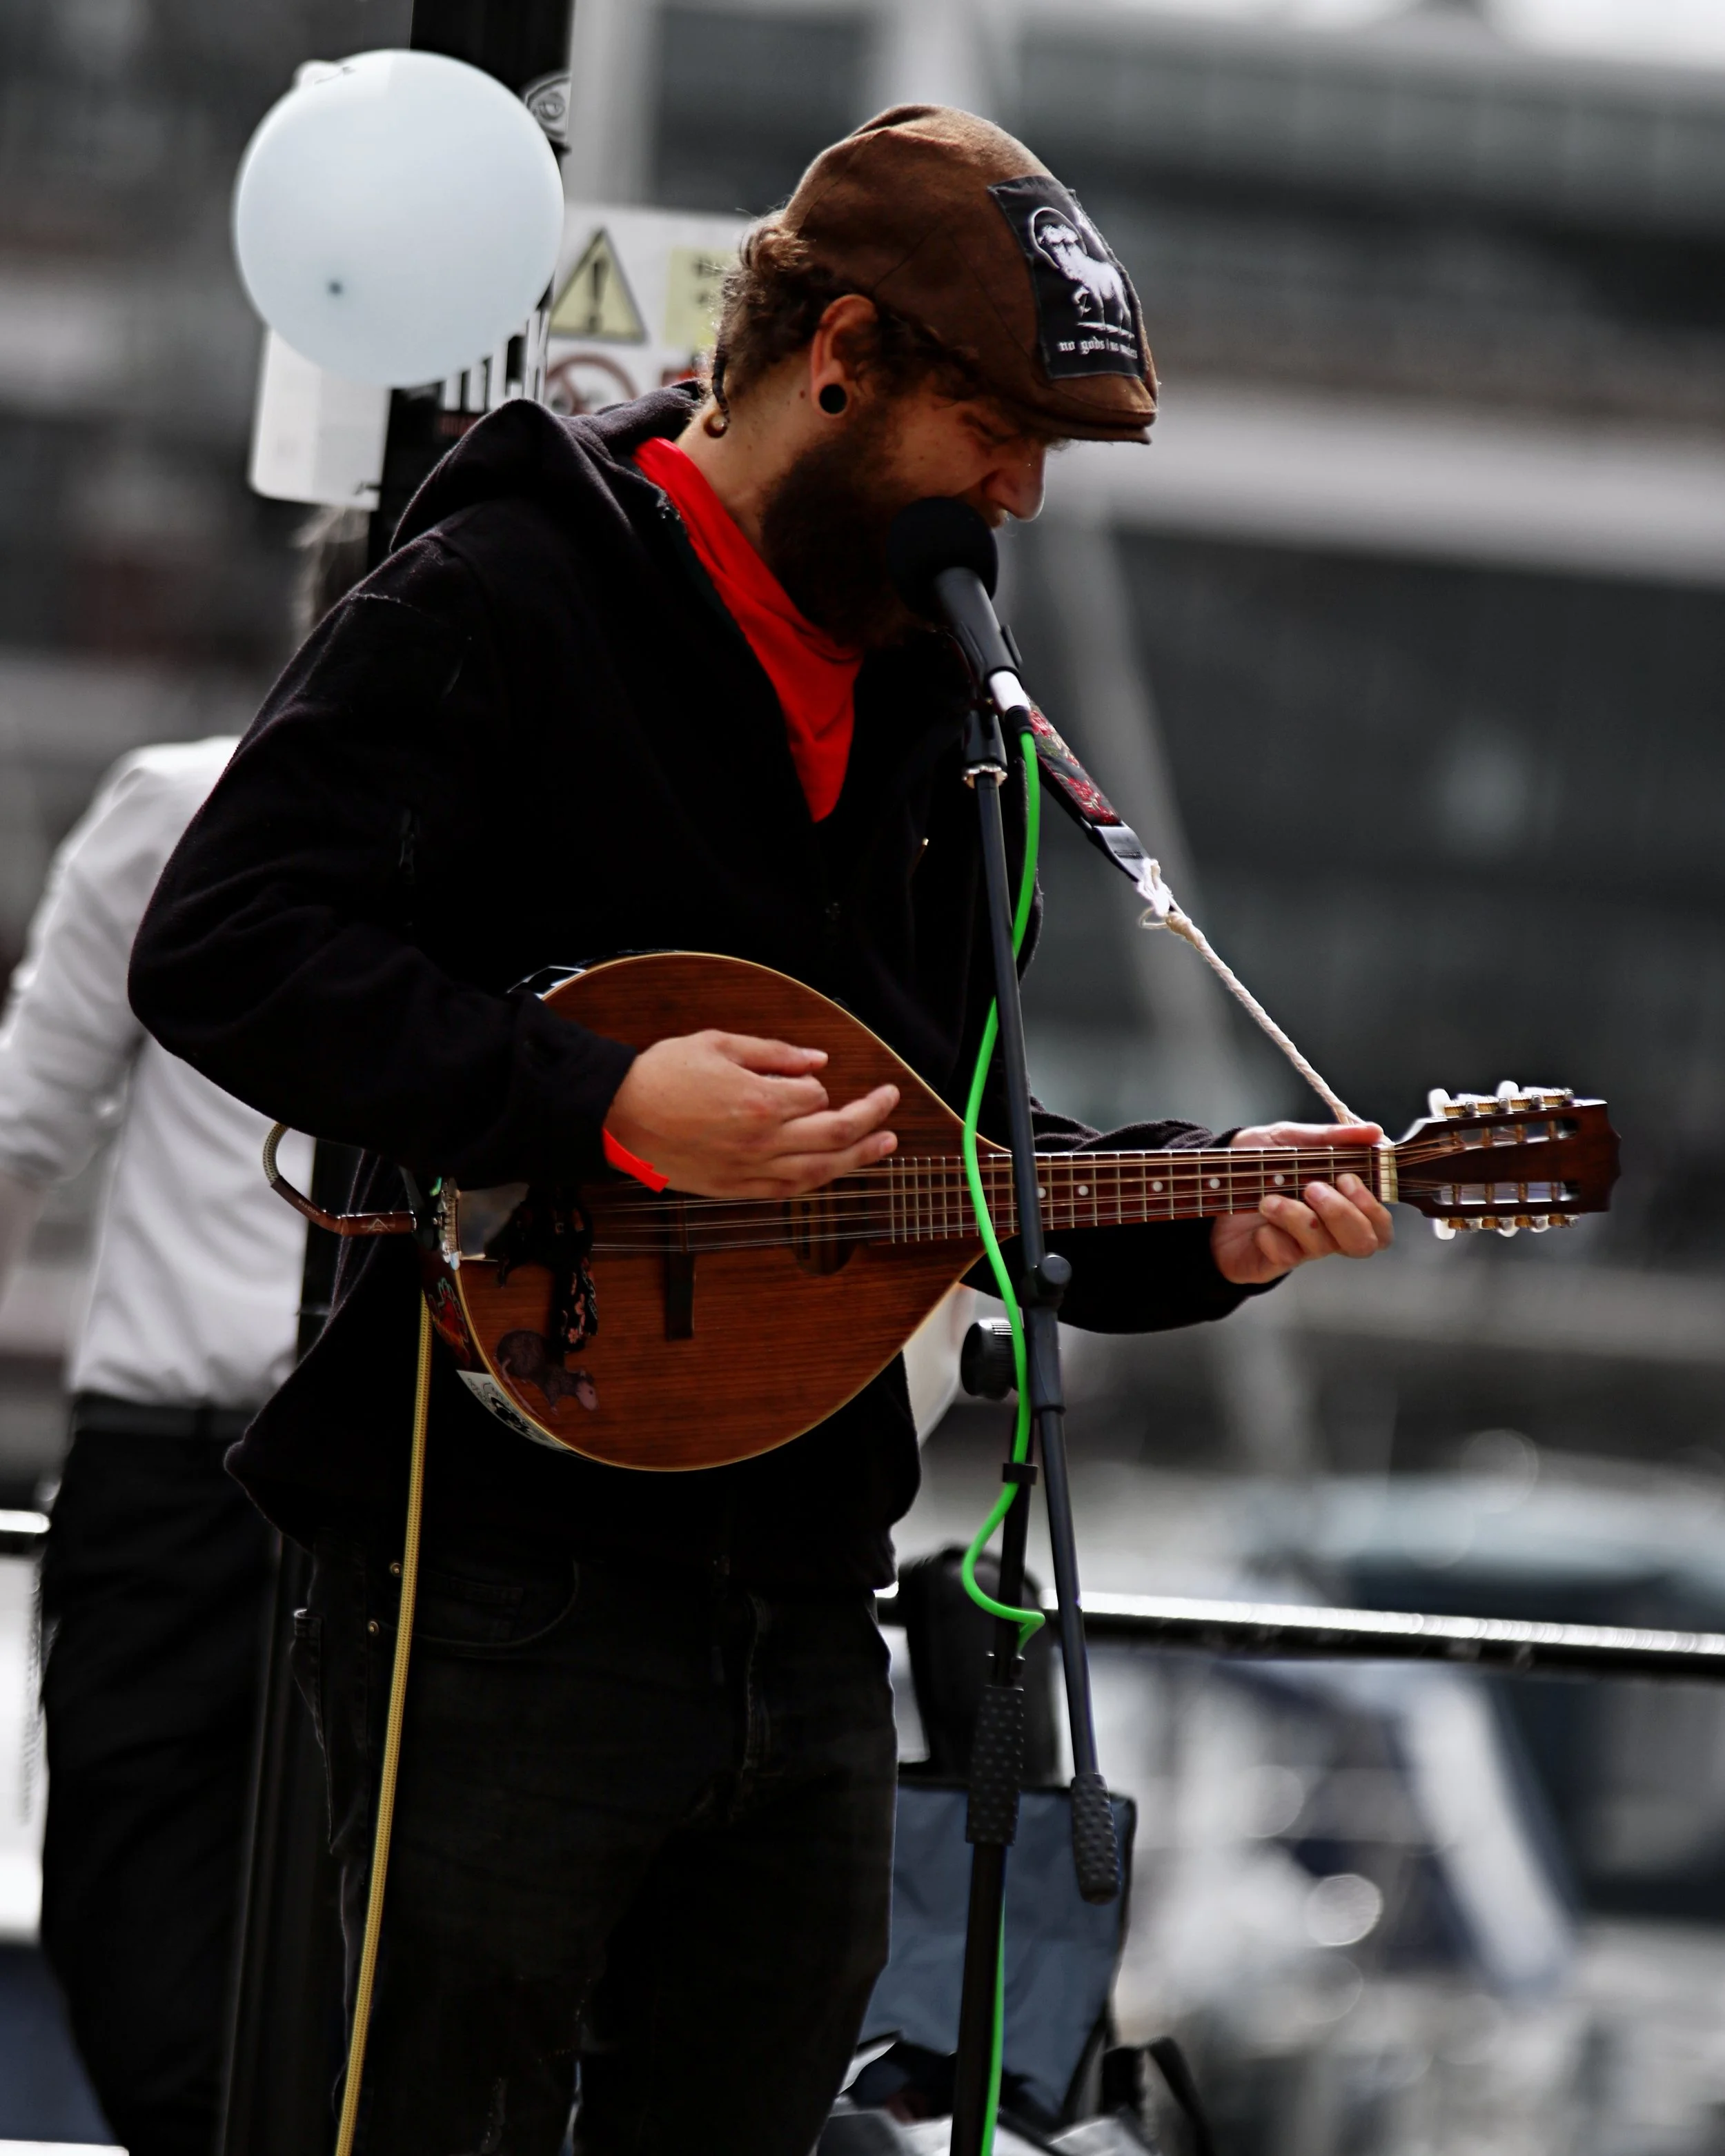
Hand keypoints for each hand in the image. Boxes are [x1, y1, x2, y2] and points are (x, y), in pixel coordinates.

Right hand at [604, 1031, 897, 1198]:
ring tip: (885, 1145)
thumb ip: (774, 1052)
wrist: (617, 1116)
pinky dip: (818, 1182)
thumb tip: (817, 1061)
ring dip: (859, 1157)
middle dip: (871, 1117)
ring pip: (820, 1170)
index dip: (818, 1084)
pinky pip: (789, 1191)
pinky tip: (834, 1172)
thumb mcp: (719, 1044)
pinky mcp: (735, 1189)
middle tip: (890, 1102)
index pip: (816, 1094)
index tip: (810, 1077)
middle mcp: (762, 1141)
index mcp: (760, 1100)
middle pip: (835, 1135)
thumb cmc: (661, 1076)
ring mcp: (750, 1170)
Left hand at [1211, 1121, 1393, 1286]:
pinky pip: (1286, 1256)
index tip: (1347, 1177)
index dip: (1373, 1206)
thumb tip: (1374, 1132)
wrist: (1207, 1183)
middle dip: (1343, 1214)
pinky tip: (1258, 1224)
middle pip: (1364, 1242)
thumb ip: (1329, 1138)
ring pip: (1323, 1246)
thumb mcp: (1288, 1139)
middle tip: (1312, 1188)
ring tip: (1269, 1199)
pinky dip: (1272, 1236)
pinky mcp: (1275, 1260)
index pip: (1379, 1221)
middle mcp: (1328, 1228)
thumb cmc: (1254, 1164)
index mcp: (1340, 1201)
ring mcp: (1302, 1247)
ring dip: (1297, 1217)